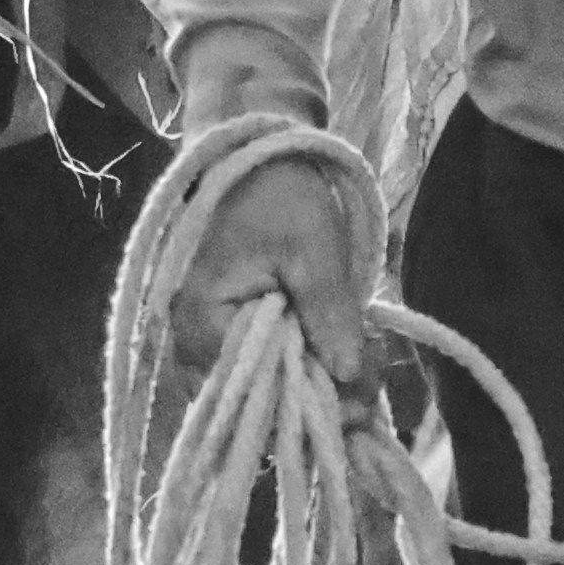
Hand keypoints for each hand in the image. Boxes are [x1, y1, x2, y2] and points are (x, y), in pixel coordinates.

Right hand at [168, 24, 381, 388]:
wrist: (252, 154)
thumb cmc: (277, 193)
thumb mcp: (313, 248)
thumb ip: (329, 314)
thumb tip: (349, 378)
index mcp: (204, 325)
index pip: (254, 399)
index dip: (311, 407)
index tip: (363, 400)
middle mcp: (191, 348)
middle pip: (256, 410)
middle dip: (317, 403)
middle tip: (372, 385)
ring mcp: (203, 346)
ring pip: (260, 398)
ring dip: (312, 391)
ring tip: (361, 370)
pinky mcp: (223, 338)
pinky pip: (259, 377)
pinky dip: (299, 374)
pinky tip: (337, 360)